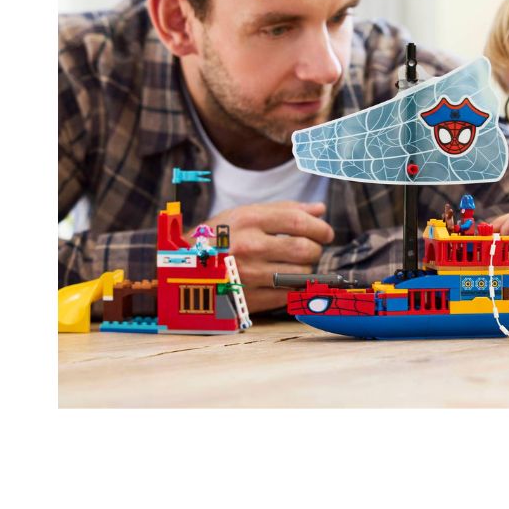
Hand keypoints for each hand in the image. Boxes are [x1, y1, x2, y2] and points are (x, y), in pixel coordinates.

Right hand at [196, 201, 334, 313]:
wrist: (182, 268)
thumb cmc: (219, 237)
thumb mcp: (244, 215)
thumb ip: (284, 210)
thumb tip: (320, 209)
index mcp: (247, 220)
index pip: (298, 221)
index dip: (320, 228)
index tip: (326, 233)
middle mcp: (247, 247)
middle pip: (304, 249)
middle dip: (316, 249)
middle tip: (312, 249)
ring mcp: (247, 275)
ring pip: (300, 274)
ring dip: (306, 270)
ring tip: (295, 265)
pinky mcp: (247, 299)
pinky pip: (288, 295)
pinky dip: (295, 289)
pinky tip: (288, 282)